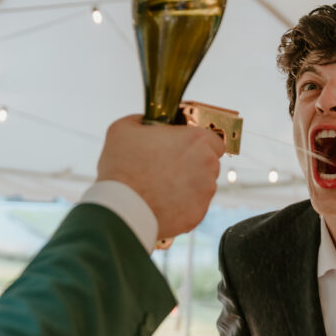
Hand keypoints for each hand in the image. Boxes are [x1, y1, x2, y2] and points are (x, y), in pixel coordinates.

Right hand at [97, 116, 223, 237]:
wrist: (121, 209)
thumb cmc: (122, 168)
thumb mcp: (124, 129)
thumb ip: (144, 121)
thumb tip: (147, 122)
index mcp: (196, 140)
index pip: (214, 139)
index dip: (199, 143)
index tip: (184, 147)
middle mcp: (208, 165)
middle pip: (209, 163)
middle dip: (193, 164)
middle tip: (167, 167)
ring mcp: (205, 192)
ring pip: (202, 186)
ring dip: (188, 185)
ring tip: (160, 187)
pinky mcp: (198, 215)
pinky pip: (193, 207)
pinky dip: (181, 205)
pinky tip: (161, 202)